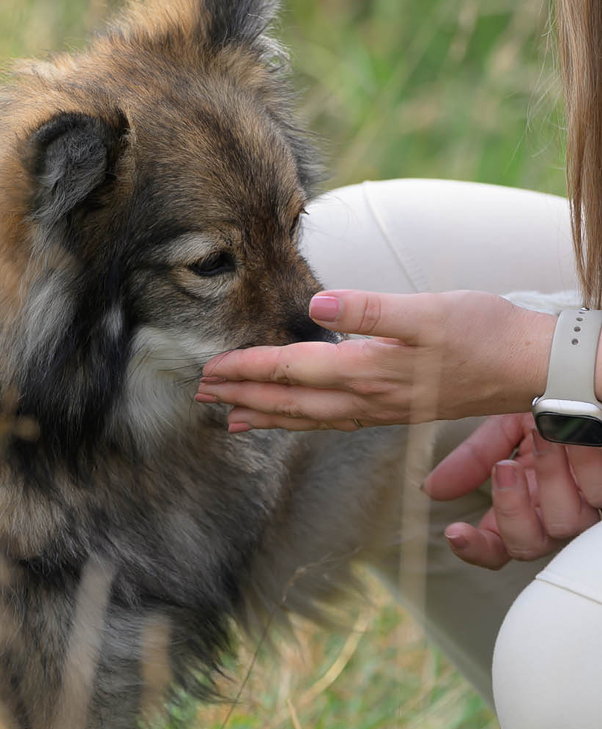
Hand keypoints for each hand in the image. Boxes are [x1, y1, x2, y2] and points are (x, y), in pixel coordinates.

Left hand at [195, 290, 556, 432]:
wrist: (528, 368)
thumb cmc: (483, 332)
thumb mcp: (429, 311)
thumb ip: (371, 309)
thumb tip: (319, 305)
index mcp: (367, 369)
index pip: (291, 370)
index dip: (248, 368)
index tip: (209, 369)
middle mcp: (366, 397)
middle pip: (289, 400)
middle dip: (241, 396)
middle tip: (199, 396)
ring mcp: (378, 409)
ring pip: (307, 418)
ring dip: (265, 416)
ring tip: (228, 419)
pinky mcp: (390, 410)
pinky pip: (331, 422)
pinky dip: (300, 423)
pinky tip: (289, 421)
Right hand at [423, 412, 601, 569]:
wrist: (584, 378)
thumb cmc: (555, 402)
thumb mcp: (505, 427)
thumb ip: (472, 458)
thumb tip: (431, 488)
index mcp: (522, 502)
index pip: (494, 545)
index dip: (473, 548)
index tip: (454, 531)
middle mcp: (553, 511)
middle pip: (525, 546)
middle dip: (510, 508)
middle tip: (504, 467)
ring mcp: (586, 505)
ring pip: (565, 523)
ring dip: (550, 475)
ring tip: (547, 432)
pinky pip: (597, 493)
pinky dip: (583, 459)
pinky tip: (575, 429)